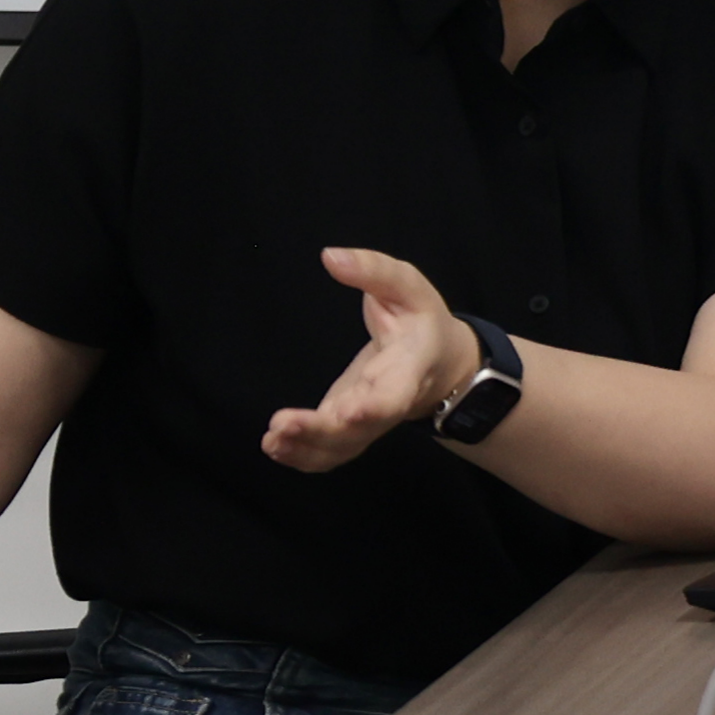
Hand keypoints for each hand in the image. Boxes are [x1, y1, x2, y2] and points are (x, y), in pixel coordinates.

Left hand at [262, 248, 480, 472]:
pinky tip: (276, 447)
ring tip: (272, 440)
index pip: (395, 395)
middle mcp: (390, 403)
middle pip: (360, 430)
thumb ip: (373, 270)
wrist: (442, 364)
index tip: (346, 413)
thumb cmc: (421, 319)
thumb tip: (329, 256)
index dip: (372, 408)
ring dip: (305, 449)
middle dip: (321, 431)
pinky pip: (331, 453)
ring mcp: (369, 423)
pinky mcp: (351, 428)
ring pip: (341, 448)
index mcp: (409, 368)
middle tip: (282, 424)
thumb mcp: (407, 286)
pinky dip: (303, 457)